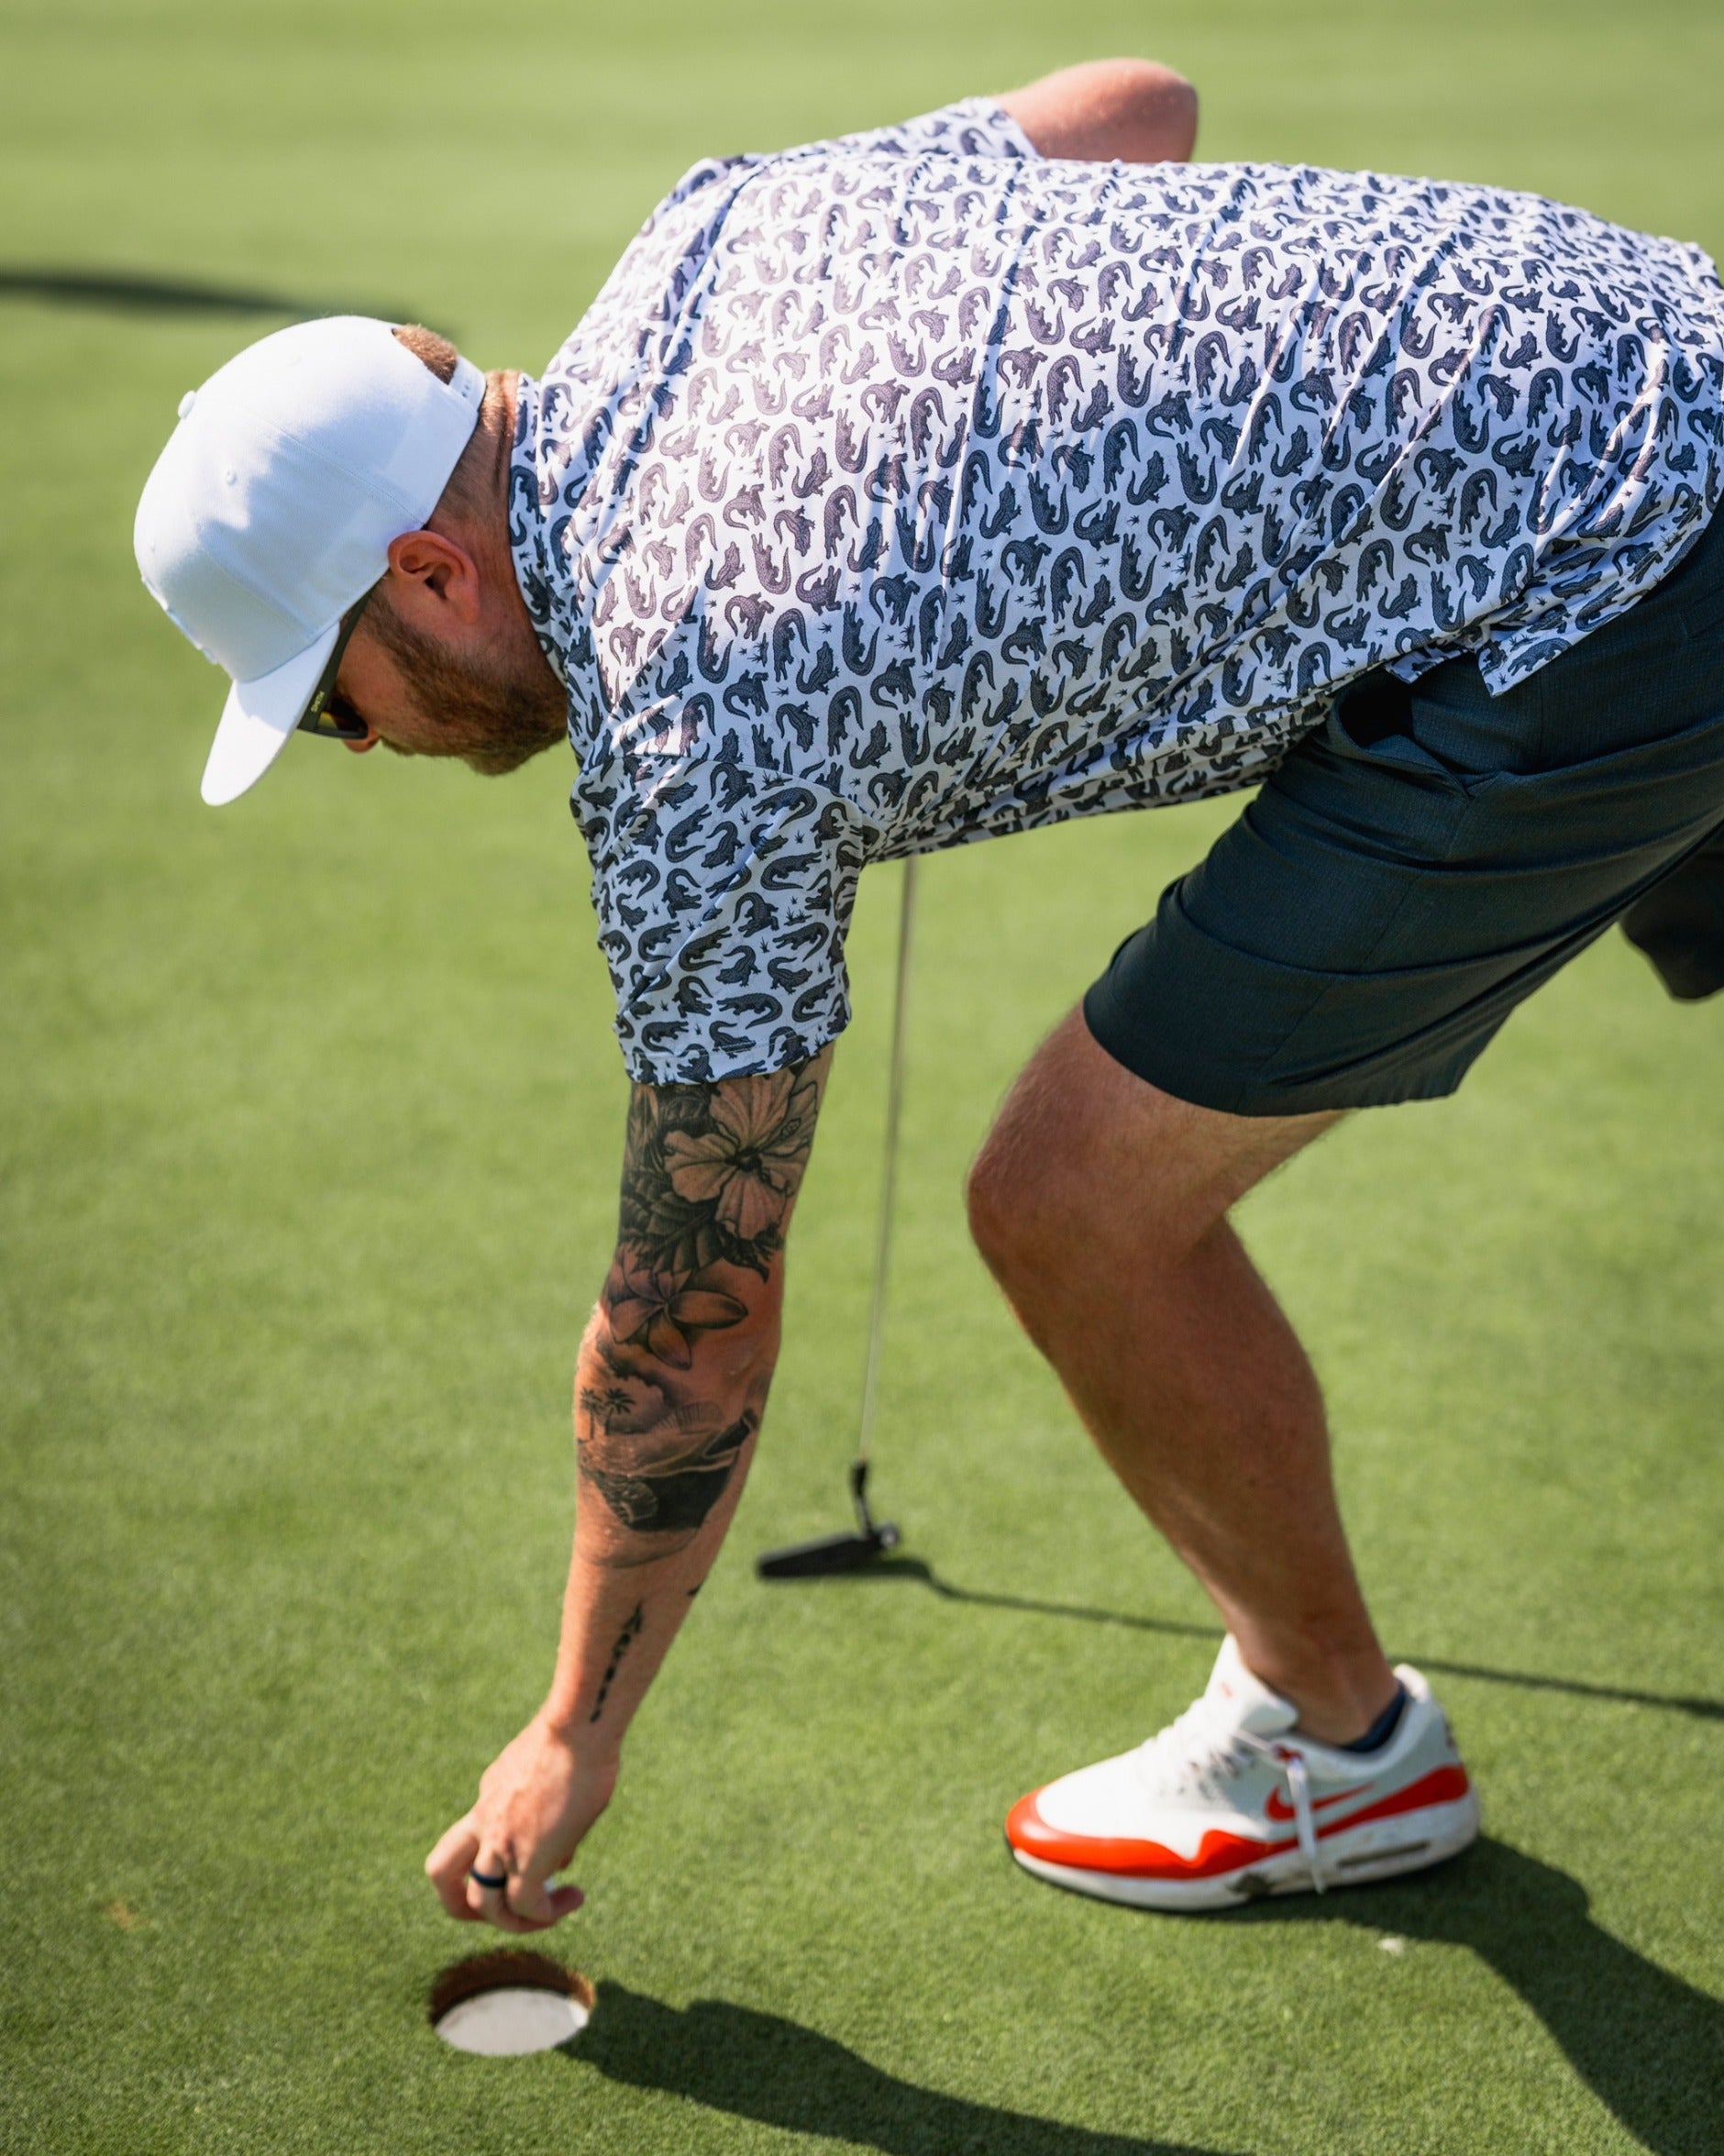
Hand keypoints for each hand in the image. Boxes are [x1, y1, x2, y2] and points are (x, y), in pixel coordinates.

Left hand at [425, 1714, 616, 1932]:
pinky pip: (525, 1905)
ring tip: (552, 1912)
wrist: (579, 1727)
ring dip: (515, 1920)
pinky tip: (573, 1899)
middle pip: (441, 1872)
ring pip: (481, 1902)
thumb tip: (560, 1852)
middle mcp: (483, 1819)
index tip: (536, 1852)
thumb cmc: (578, 1739)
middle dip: (462, 1902)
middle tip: (504, 1909)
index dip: (500, 1855)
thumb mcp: (550, 1777)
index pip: (477, 1837)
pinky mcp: (527, 1856)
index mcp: (488, 1794)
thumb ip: (548, 1813)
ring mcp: (500, 1840)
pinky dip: (546, 1914)